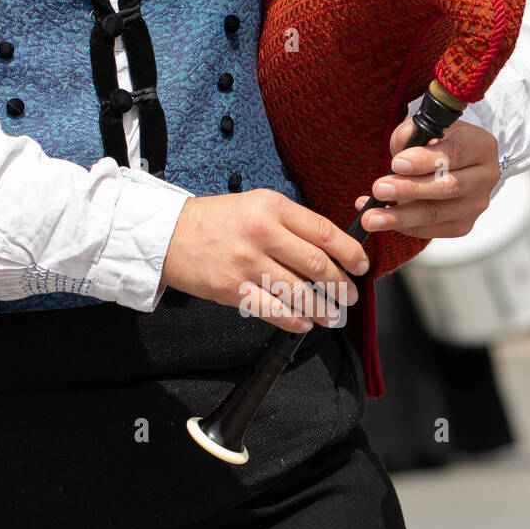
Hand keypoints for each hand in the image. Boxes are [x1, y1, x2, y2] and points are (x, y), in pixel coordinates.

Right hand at [161, 189, 369, 332]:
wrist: (168, 234)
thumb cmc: (217, 221)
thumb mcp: (257, 205)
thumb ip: (292, 223)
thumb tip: (330, 249)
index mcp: (272, 206)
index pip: (324, 232)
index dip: (350, 252)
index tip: (361, 265)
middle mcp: (261, 232)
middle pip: (316, 264)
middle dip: (341, 284)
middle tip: (350, 295)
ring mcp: (246, 262)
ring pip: (298, 292)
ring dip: (322, 308)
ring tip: (332, 314)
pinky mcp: (231, 289)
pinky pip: (273, 311)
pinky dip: (295, 321)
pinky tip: (305, 323)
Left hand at [354, 118, 499, 238]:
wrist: (458, 165)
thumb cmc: (440, 143)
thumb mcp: (429, 127)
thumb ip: (411, 134)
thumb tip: (397, 154)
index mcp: (481, 146)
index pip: (455, 154)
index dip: (425, 160)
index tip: (396, 163)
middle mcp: (485, 177)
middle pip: (447, 187)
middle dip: (409, 189)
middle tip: (379, 189)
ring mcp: (475, 205)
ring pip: (435, 214)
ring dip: (400, 216)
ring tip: (371, 217)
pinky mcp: (463, 225)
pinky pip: (430, 230)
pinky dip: (402, 226)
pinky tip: (380, 218)